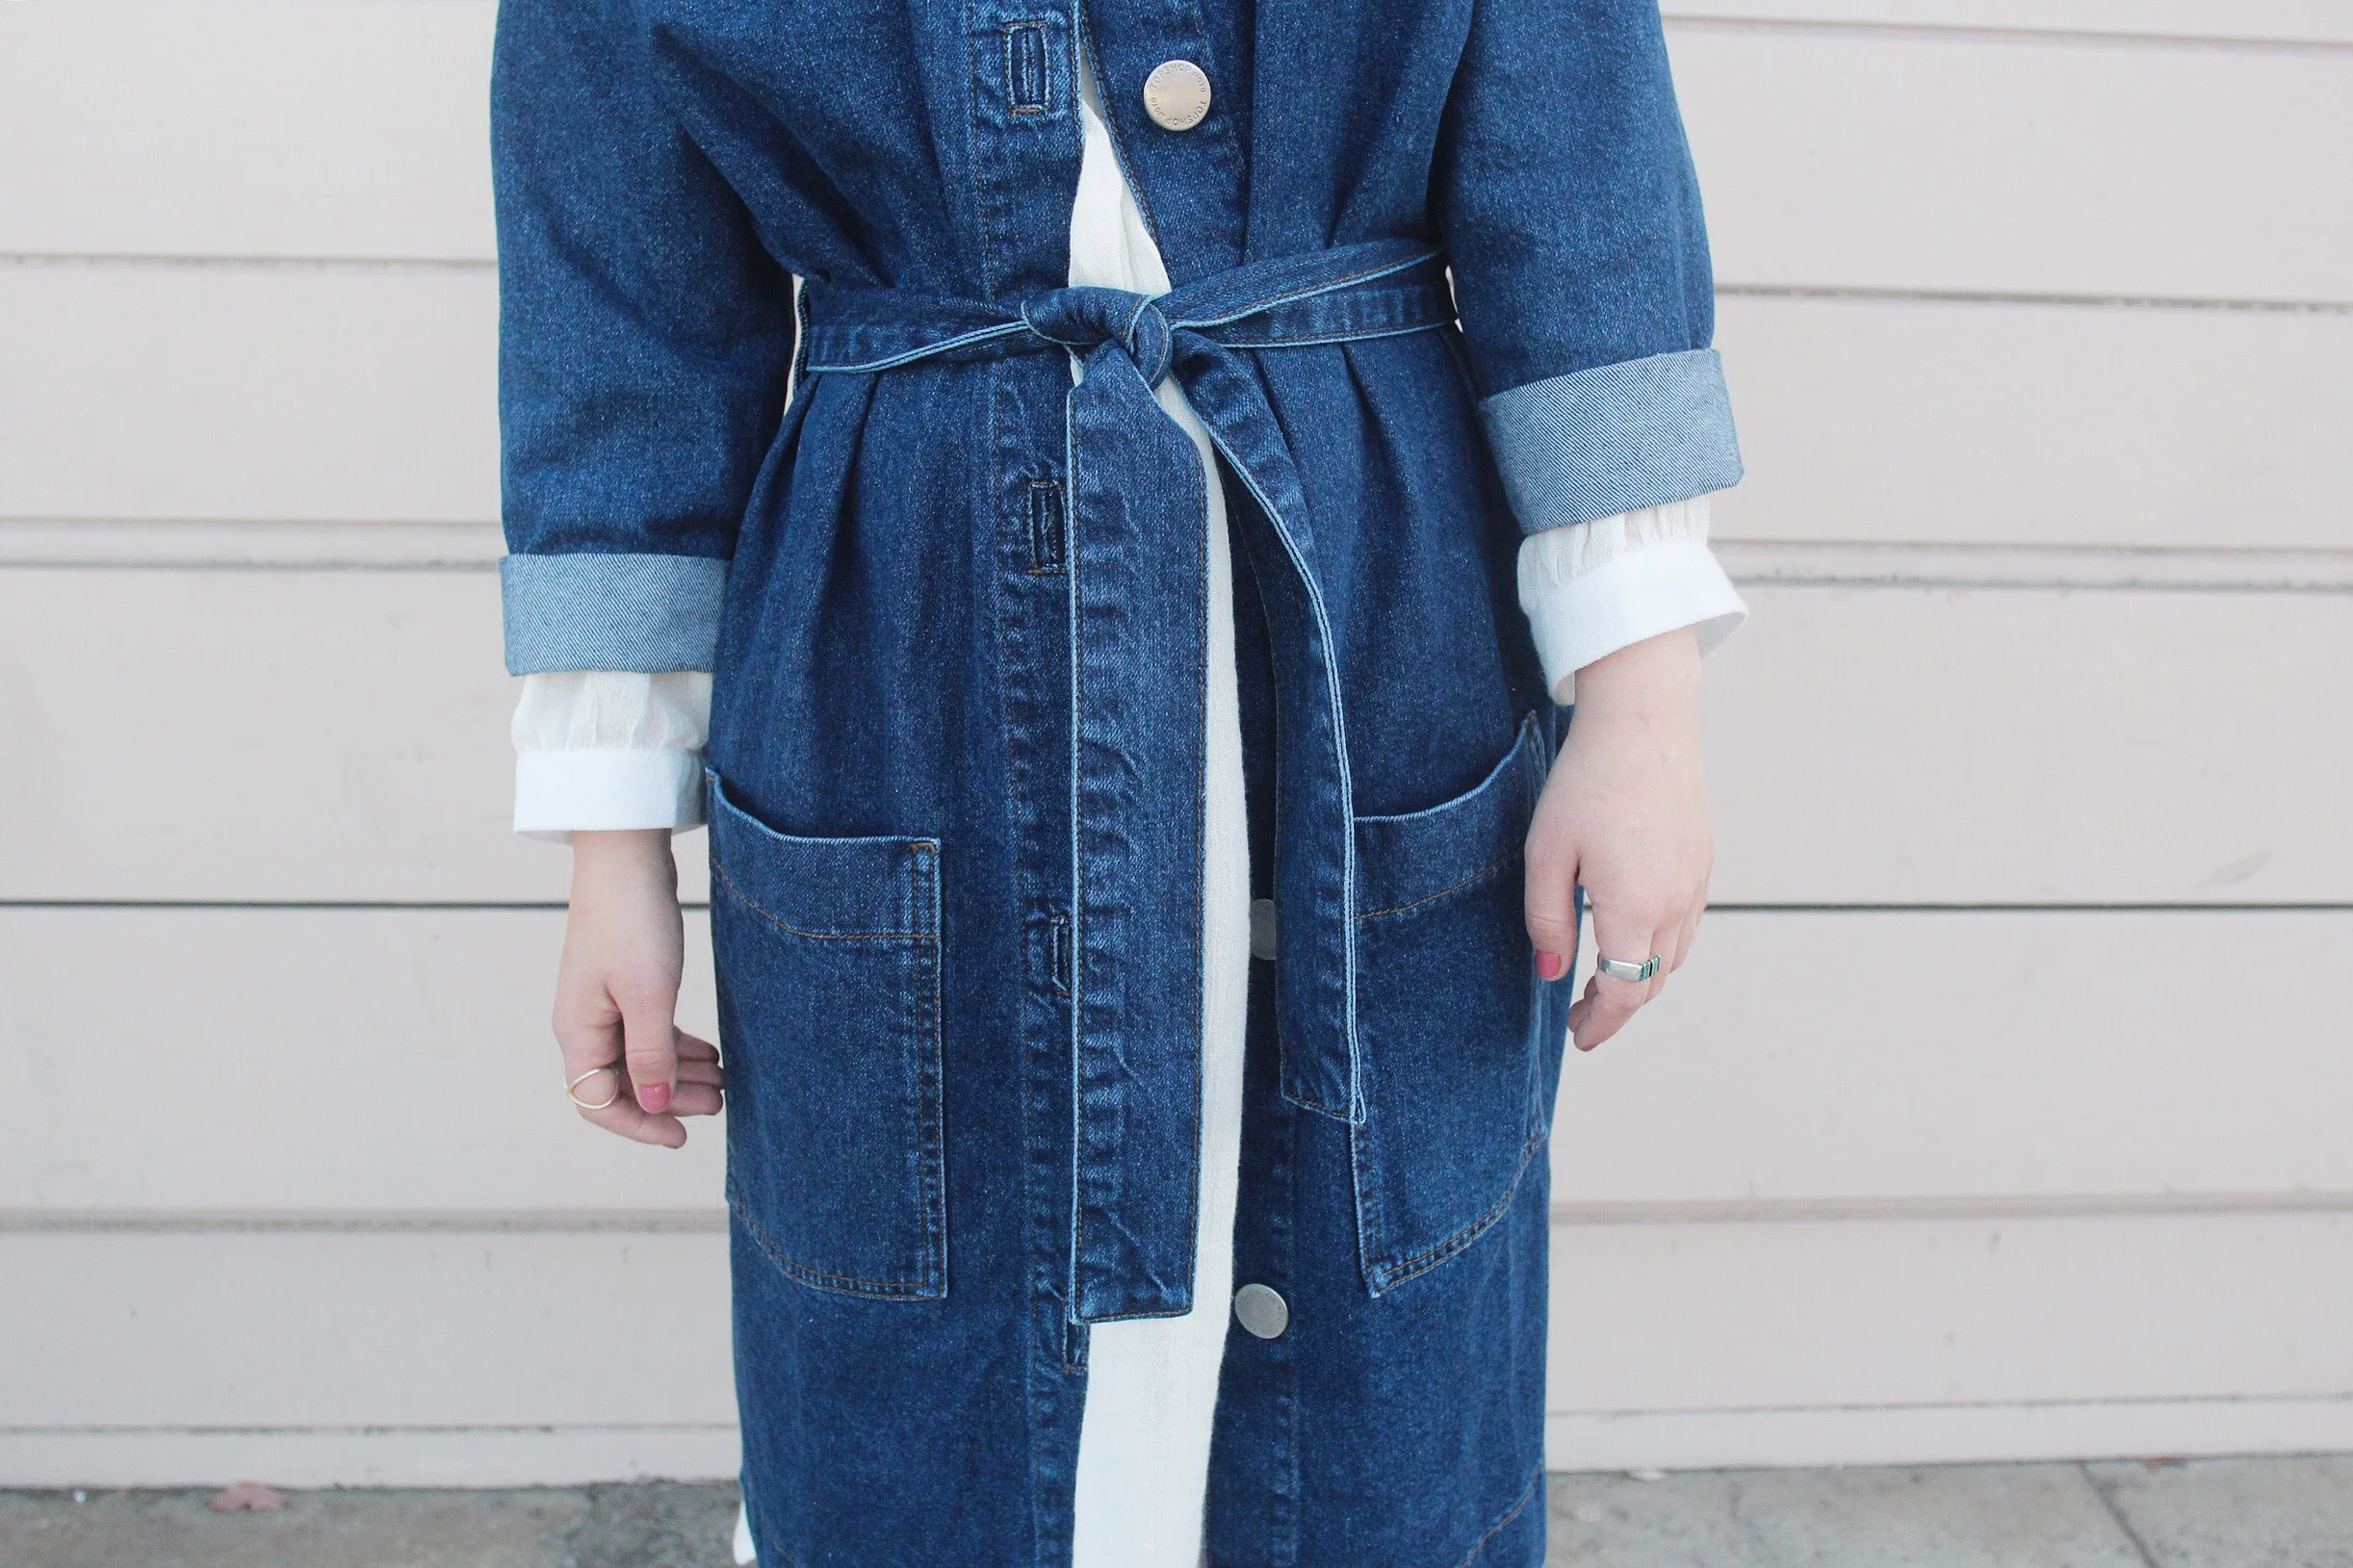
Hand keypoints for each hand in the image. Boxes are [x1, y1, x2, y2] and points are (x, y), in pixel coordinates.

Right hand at [552, 828, 722, 1145]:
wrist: (627, 858)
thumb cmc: (632, 922)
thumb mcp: (648, 996)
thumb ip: (650, 1055)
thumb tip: (656, 1105)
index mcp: (578, 1032)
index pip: (598, 1103)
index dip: (640, 1125)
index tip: (682, 1136)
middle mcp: (584, 1024)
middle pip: (622, 1084)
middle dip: (669, 1100)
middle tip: (718, 1104)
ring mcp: (603, 1004)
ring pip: (640, 1059)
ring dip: (678, 1074)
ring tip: (721, 1082)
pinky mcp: (625, 985)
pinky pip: (648, 1032)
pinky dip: (677, 1047)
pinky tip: (709, 1053)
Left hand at [1524, 627, 1712, 1051]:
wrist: (1644, 722)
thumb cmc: (1588, 782)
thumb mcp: (1546, 853)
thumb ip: (1547, 919)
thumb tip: (1553, 972)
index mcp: (1634, 906)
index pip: (1624, 991)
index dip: (1601, 1022)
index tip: (1578, 1036)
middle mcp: (1675, 902)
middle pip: (1652, 981)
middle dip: (1618, 1006)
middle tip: (1581, 1016)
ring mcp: (1696, 882)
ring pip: (1674, 956)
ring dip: (1641, 977)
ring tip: (1603, 979)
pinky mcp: (1703, 861)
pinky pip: (1687, 924)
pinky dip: (1661, 945)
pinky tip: (1633, 934)